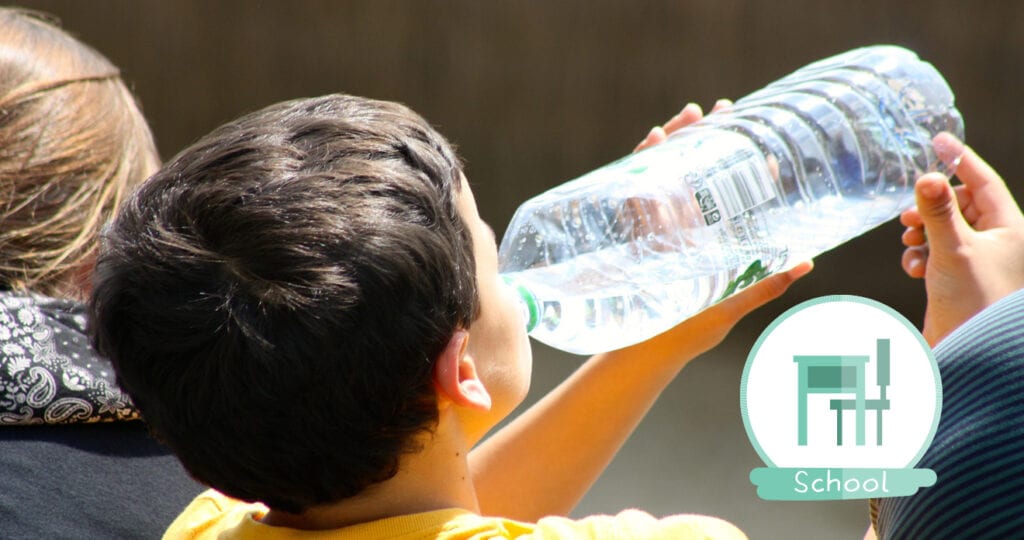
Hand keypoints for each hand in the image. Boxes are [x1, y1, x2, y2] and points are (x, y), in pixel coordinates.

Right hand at [629, 99, 812, 357]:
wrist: (640, 356)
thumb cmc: (686, 336)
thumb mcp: (729, 308)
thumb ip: (763, 286)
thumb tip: (807, 261)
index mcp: (711, 244)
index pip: (732, 199)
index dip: (748, 171)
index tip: (764, 145)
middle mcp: (683, 232)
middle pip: (696, 176)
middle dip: (707, 141)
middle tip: (720, 110)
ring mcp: (655, 231)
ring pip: (665, 176)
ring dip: (675, 144)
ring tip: (687, 117)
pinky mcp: (630, 235)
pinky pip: (634, 193)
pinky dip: (641, 165)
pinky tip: (651, 143)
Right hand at [900, 133, 1023, 344]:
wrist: (971, 353)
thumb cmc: (974, 302)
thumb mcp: (953, 250)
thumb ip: (937, 211)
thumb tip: (926, 176)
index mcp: (1010, 229)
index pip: (984, 182)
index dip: (959, 159)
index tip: (937, 140)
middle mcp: (999, 243)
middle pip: (962, 205)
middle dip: (932, 207)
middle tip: (910, 214)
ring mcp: (980, 262)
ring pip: (947, 229)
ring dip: (924, 233)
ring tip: (911, 243)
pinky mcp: (961, 279)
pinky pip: (939, 253)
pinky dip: (923, 255)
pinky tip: (914, 268)